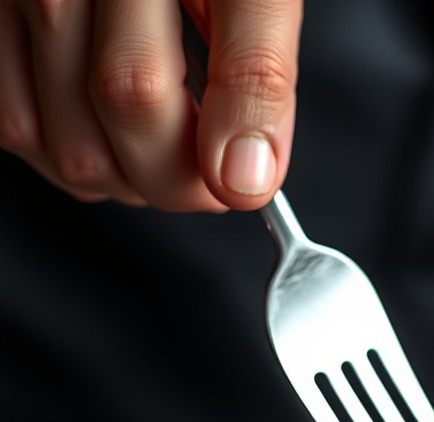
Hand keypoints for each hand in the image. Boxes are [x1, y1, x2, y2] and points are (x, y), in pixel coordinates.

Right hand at [0, 0, 301, 210]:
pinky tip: (109, 119)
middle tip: (211, 159)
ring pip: (43, 143)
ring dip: (115, 170)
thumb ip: (254, 72)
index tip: (236, 182)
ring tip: (164, 134)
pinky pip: (9, 117)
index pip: (136, 94)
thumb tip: (244, 179)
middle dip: (163, 180)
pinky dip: (66, 140)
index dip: (191, 171)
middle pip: (87, 136)